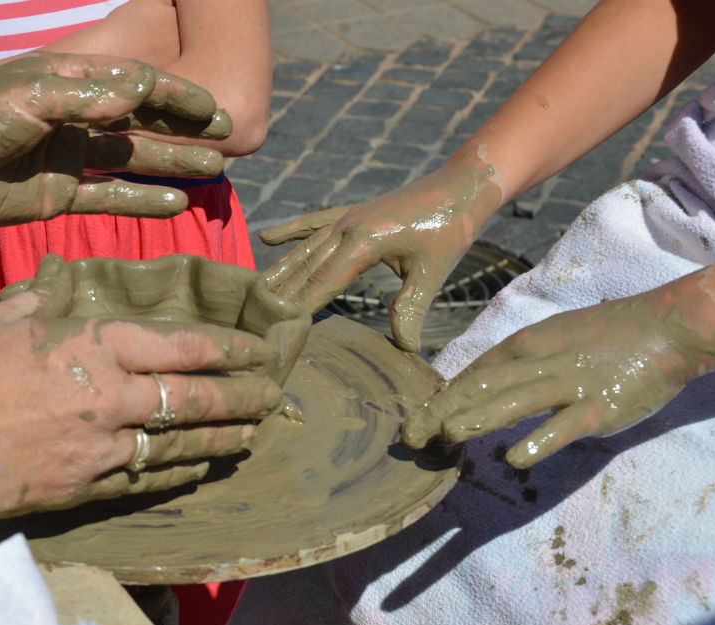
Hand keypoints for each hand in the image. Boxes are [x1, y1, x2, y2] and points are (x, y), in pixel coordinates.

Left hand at [0, 52, 230, 223]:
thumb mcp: (33, 96)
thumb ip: (89, 95)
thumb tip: (144, 89)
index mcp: (69, 83)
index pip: (135, 85)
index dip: (176, 95)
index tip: (213, 106)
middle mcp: (74, 118)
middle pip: (142, 122)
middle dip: (184, 128)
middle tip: (227, 135)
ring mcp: (69, 158)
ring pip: (133, 160)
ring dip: (172, 163)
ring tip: (214, 169)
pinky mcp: (59, 195)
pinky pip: (111, 198)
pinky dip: (143, 201)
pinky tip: (177, 204)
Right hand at [0, 290, 282, 517]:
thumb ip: (39, 301)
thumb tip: (55, 283)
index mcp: (94, 345)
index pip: (180, 346)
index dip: (226, 349)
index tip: (256, 350)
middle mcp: (110, 396)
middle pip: (195, 398)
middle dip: (242, 396)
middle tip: (272, 395)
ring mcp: (101, 446)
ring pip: (180, 443)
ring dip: (222, 437)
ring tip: (252, 434)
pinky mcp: (84, 486)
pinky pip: (147, 479)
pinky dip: (180, 473)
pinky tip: (202, 469)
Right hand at [261, 156, 501, 351]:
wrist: (461, 186)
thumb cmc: (449, 229)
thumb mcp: (432, 272)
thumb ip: (411, 309)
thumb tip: (404, 348)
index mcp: (363, 242)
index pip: (321, 284)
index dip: (298, 308)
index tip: (276, 330)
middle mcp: (346, 228)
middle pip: (305, 268)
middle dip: (279, 295)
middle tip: (255, 321)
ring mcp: (347, 218)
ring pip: (304, 249)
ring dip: (279, 270)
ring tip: (254, 290)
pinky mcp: (353, 213)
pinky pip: (314, 224)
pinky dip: (291, 231)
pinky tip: (268, 238)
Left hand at [402, 267, 714, 467]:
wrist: (666, 326)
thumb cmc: (605, 335)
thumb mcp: (551, 337)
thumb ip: (517, 361)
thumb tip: (480, 382)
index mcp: (524, 344)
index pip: (472, 372)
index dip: (440, 397)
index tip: (415, 421)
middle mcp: (538, 362)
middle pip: (481, 386)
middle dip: (441, 411)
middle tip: (410, 437)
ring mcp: (568, 384)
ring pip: (514, 400)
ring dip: (477, 417)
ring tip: (445, 435)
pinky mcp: (599, 406)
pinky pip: (564, 425)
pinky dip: (539, 440)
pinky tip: (514, 459)